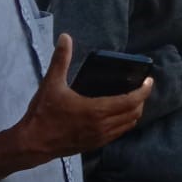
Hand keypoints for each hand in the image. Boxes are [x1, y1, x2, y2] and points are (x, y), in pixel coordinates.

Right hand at [14, 34, 151, 159]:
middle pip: (134, 113)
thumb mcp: (51, 83)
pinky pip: (118, 133)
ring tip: (132, 99)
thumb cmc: (43, 113)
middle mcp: (103, 126)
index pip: (131, 101)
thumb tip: (65, 37)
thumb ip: (60, 59)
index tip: (149, 81)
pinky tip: (118, 114)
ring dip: (134, 112)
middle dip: (141, 100)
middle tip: (140, 88)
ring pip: (128, 125)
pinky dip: (124, 122)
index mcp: (97, 110)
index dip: (144, 91)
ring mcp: (100, 138)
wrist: (32, 143)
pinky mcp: (95, 145)